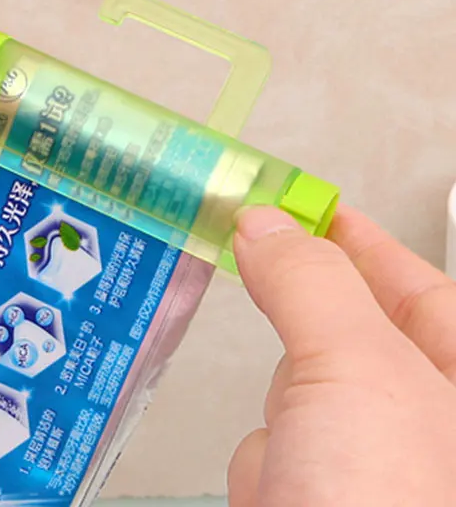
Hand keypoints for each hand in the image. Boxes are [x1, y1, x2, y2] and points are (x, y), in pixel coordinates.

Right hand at [228, 205, 455, 505]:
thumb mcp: (357, 370)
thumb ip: (311, 284)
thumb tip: (266, 226)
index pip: (417, 287)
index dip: (362, 241)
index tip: (312, 205)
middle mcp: (423, 429)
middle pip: (346, 337)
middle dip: (307, 335)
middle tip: (260, 278)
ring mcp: (366, 469)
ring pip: (300, 392)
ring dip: (281, 410)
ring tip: (295, 451)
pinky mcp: (310, 496)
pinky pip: (272, 446)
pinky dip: (265, 462)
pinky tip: (276, 490)